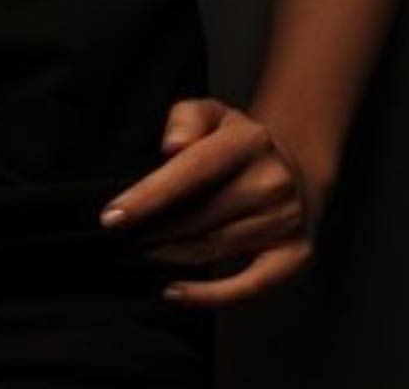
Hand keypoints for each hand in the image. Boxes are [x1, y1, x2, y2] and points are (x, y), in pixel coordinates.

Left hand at [97, 98, 331, 307]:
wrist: (294, 170)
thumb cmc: (239, 144)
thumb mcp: (213, 114)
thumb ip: (186, 119)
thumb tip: (171, 146)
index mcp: (249, 141)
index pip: (192, 171)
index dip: (150, 196)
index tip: (113, 216)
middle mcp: (273, 182)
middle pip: (200, 216)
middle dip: (154, 229)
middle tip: (124, 236)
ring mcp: (285, 222)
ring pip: (214, 248)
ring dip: (171, 254)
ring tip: (142, 250)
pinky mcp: (293, 257)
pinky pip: (247, 286)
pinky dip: (208, 296)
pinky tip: (175, 292)